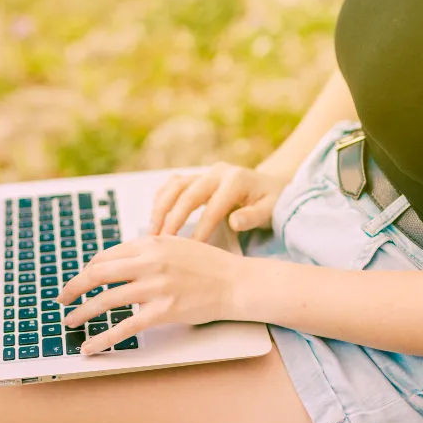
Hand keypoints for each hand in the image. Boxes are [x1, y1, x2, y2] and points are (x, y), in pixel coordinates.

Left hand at [57, 235, 244, 354]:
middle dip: (74, 288)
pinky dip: (103, 338)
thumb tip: (118, 263)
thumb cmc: (208, 265)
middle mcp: (150, 261)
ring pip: (107, 300)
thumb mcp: (175, 245)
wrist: (236, 282)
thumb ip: (147, 251)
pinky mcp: (164, 311)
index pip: (107, 255)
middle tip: (61, 299)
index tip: (81, 281)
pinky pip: (125, 327)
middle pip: (98, 273)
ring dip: (82, 312)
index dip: (88, 270)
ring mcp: (156, 287)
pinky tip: (90, 346)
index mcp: (150, 241)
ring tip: (69, 320)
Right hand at [149, 162, 289, 240]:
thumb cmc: (270, 202)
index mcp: (235, 180)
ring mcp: (203, 172)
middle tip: (162, 243)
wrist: (269, 185)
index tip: (190, 249)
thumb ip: (253, 216)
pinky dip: (160, 201)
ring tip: (152, 234)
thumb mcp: (270, 210)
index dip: (200, 228)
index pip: (213, 207)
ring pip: (173, 187)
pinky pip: (171, 185)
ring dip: (159, 210)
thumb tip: (234, 222)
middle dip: (172, 219)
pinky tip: (154, 220)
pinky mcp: (195, 177)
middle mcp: (216, 172)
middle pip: (186, 194)